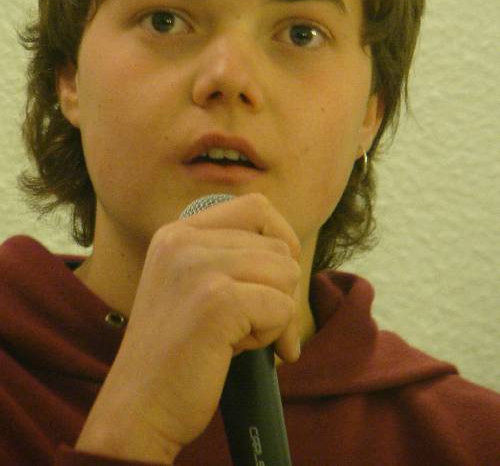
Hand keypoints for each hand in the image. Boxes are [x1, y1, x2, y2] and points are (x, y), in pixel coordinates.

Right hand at [76, 193, 301, 463]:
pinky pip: (282, 308)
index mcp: (176, 233)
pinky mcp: (216, 301)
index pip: (255, 206)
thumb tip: (291, 251)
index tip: (277, 279)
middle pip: (277, 245)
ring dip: (277, 314)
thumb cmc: (177, 352)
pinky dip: (274, 336)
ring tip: (239, 337)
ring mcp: (197, 268)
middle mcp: (182, 241)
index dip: (281, 239)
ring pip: (285, 273)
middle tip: (257, 326)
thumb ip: (229, 257)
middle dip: (281, 290)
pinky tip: (237, 351)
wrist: (138, 410)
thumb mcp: (192, 285)